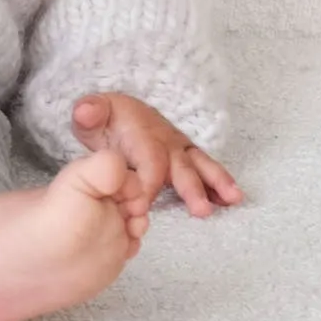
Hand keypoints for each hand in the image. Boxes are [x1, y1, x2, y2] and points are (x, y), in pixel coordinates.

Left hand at [71, 92, 240, 226]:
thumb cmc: (106, 119)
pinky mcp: (187, 155)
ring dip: (216, 183)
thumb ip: (88, 113)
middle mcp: (165, 141)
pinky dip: (220, 183)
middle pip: (179, 165)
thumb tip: (86, 111)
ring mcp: (179, 148)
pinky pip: (206, 168)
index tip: (141, 207)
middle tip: (201, 210)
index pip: (147, 162)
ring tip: (233, 200)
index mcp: (142, 135)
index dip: (147, 184)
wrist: (121, 109)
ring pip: (200, 165)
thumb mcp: (91, 114)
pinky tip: (232, 199)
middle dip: (191, 188)